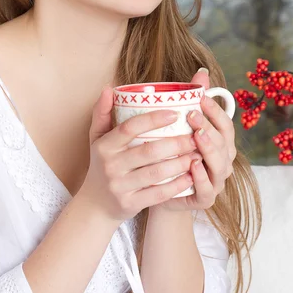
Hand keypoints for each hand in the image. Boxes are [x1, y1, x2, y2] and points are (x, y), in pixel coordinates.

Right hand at [79, 87, 198, 223]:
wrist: (95, 204)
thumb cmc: (102, 164)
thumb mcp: (97, 138)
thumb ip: (103, 113)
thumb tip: (108, 88)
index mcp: (105, 145)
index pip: (130, 128)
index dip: (153, 119)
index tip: (176, 113)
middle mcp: (111, 165)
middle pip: (149, 151)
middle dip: (176, 143)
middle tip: (196, 135)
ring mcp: (120, 186)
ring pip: (157, 173)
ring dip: (181, 163)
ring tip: (198, 154)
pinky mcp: (131, 203)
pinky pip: (158, 194)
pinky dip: (177, 185)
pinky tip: (191, 176)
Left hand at [155, 68, 236, 211]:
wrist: (157, 191)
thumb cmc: (170, 155)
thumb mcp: (178, 127)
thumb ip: (192, 101)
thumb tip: (201, 71)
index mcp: (221, 143)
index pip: (225, 124)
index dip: (216, 111)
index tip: (201, 97)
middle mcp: (223, 161)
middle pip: (224, 143)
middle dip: (210, 127)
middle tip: (193, 115)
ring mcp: (216, 181)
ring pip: (219, 164)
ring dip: (209, 149)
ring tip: (197, 136)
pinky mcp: (205, 199)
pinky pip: (207, 188)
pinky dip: (201, 176)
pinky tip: (192, 165)